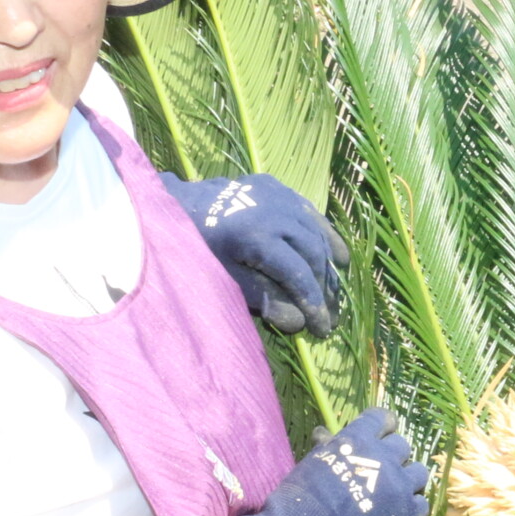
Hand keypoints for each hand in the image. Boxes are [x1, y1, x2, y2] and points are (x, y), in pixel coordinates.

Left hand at [162, 171, 349, 336]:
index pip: (298, 274)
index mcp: (258, 237)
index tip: (323, 328)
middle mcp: (275, 212)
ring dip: (328, 263)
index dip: (314, 303)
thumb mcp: (225, 277)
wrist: (179, 205)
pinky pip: (310, 213)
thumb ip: (263, 299)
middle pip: (313, 254)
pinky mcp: (277, 187)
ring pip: (316, 233)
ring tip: (335, 291)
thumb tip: (298, 322)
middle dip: (325, 287)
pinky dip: (325, 234)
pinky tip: (336, 256)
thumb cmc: (199, 247)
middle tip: (331, 314)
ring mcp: (278, 196)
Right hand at [237, 408, 431, 515]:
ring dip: (408, 480)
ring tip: (397, 492)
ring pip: (418, 473)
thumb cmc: (304, 494)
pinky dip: (413, 509)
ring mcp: (400, 484)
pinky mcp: (407, 512)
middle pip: (402, 447)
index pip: (381, 418)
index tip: (382, 430)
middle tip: (383, 469)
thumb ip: (328, 447)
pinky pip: (421, 505)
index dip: (383, 424)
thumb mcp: (315, 461)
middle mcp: (386, 456)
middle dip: (393, 456)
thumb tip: (324, 434)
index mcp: (360, 438)